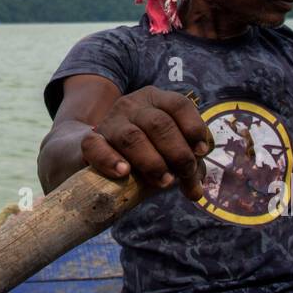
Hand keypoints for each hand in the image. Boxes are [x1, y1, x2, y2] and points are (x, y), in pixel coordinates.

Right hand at [83, 86, 212, 199]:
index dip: (193, 128)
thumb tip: (196, 193)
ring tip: (163, 181)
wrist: (101, 151)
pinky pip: (96, 146)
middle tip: (184, 174)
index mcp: (155, 100)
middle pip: (159, 123)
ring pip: (132, 137)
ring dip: (152, 162)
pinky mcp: (91, 141)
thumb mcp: (169, 153)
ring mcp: (110, 122)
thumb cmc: (145, 151)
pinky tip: (124, 172)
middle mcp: (132, 105)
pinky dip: (110, 160)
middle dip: (177, 152)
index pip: (179, 104)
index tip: (201, 152)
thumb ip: (187, 169)